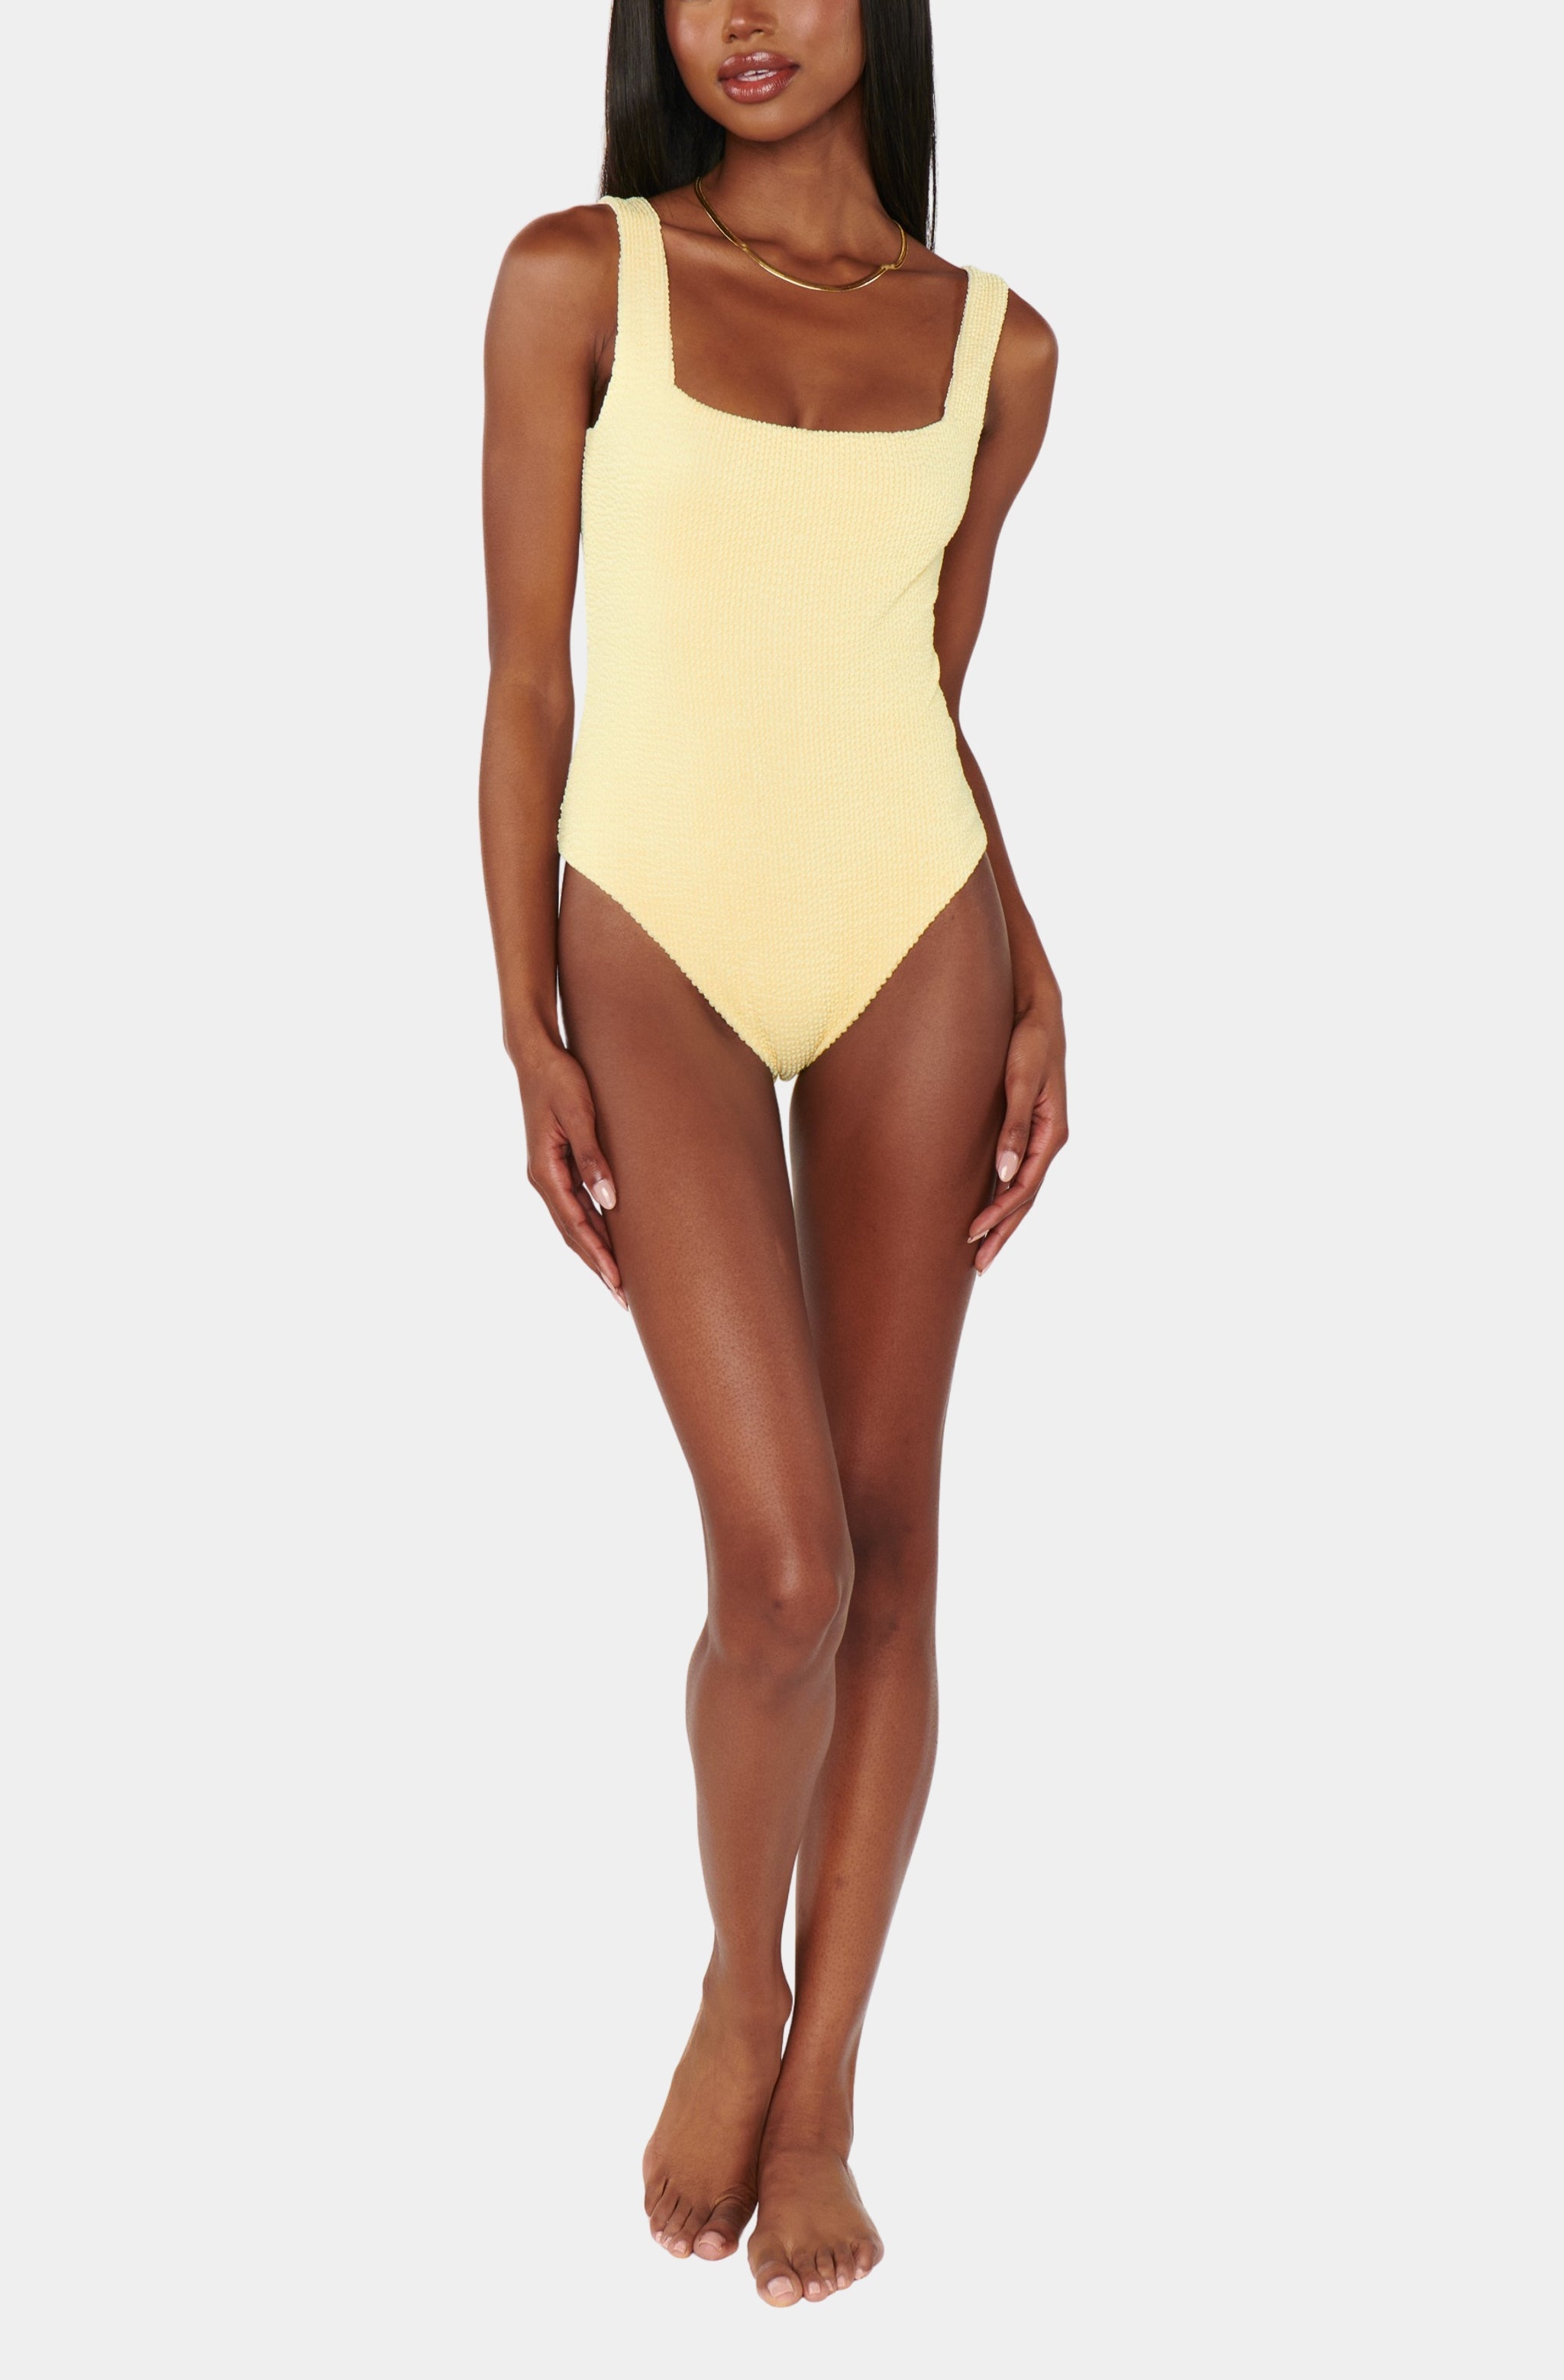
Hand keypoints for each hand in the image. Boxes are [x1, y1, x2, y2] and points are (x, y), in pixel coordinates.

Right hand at [516, 1041, 626, 1306]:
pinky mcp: (557, 1164)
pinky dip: (591, 1227)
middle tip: (622, 1297)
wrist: (537, 1055)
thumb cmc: (560, 1079)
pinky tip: (607, 1240)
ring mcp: (549, 1173)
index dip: (598, 1256)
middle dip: (597, 1265)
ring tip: (617, 1279)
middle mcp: (544, 1178)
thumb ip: (593, 1158)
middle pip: (573, 1233)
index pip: (576, 1225)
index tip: (618, 1283)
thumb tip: (609, 1202)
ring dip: (594, 1251)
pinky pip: (575, 1206)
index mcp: (546, 1172)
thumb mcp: (579, 1114)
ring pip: (574, 1223)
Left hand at [968, 988, 1068, 1274]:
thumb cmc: (1028, 1038)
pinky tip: (986, 1208)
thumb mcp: (1021, 1078)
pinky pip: (1016, 1172)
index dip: (998, 1216)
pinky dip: (1002, 1196)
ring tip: (981, 1252)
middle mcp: (1049, 1139)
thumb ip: (1014, 1125)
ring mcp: (1039, 1135)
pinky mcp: (1027, 1126)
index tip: (971, 1237)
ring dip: (1003, 1221)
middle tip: (978, 1267)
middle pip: (1025, 1198)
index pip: (1024, 1188)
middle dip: (1002, 1233)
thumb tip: (1004, 1174)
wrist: (1037, 1008)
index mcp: (1052, 1132)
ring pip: (1021, 1189)